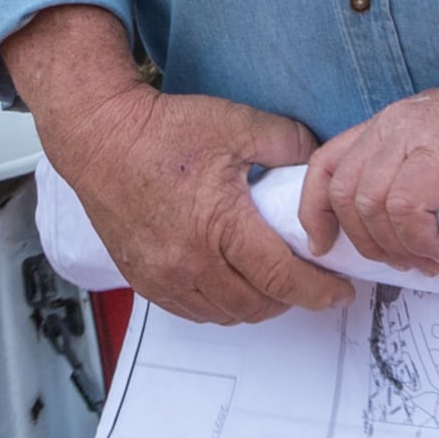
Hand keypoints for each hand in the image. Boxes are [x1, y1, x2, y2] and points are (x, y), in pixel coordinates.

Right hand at [1, 6, 336, 324]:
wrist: (98, 137)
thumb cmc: (162, 131)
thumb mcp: (237, 123)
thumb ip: (288, 142)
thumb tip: (318, 162)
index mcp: (220, 225)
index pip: (281, 277)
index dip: (318, 290)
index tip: (340, 292)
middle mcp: (190, 260)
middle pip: (258, 305)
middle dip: (292, 300)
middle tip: (311, 284)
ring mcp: (164, 275)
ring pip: (226, 314)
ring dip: (256, 305)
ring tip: (273, 283)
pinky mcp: (145, 279)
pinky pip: (194, 312)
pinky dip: (220, 306)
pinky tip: (232, 284)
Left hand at [296, 65, 438, 273]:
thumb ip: (411, 172)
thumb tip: (392, 227)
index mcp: (385, 126)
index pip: (324, 168)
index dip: (314, 212)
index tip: (324, 245)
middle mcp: (390, 127)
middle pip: (344, 197)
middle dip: (367, 243)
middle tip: (404, 262)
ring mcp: (412, 136)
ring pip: (371, 206)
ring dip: (398, 246)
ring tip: (429, 257)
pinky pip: (405, 207)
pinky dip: (420, 237)